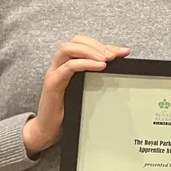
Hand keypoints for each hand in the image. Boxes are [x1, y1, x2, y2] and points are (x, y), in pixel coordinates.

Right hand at [24, 35, 128, 155]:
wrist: (48, 129)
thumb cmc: (67, 110)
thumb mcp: (85, 89)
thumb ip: (96, 77)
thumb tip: (118, 68)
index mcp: (67, 64)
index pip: (84, 44)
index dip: (104, 45)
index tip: (123, 52)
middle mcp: (59, 65)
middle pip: (75, 41)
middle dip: (97, 45)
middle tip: (114, 55)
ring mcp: (54, 72)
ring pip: (68, 48)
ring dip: (91, 51)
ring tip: (107, 59)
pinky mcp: (53, 83)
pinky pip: (68, 67)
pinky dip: (86, 63)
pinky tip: (100, 66)